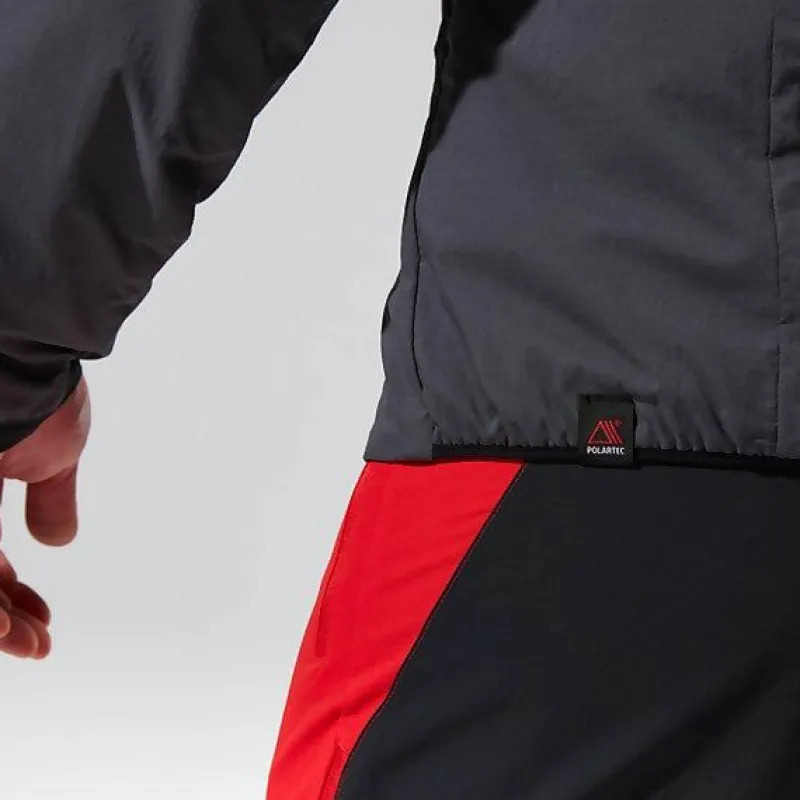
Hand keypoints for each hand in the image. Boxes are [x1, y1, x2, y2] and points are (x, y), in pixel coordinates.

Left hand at [0, 376, 90, 657]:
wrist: (22, 347)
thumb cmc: (41, 392)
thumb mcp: (56, 453)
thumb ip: (52, 498)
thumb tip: (59, 540)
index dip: (11, 597)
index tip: (41, 622)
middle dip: (2, 619)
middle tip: (36, 645)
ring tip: (24, 643)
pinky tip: (0, 626)